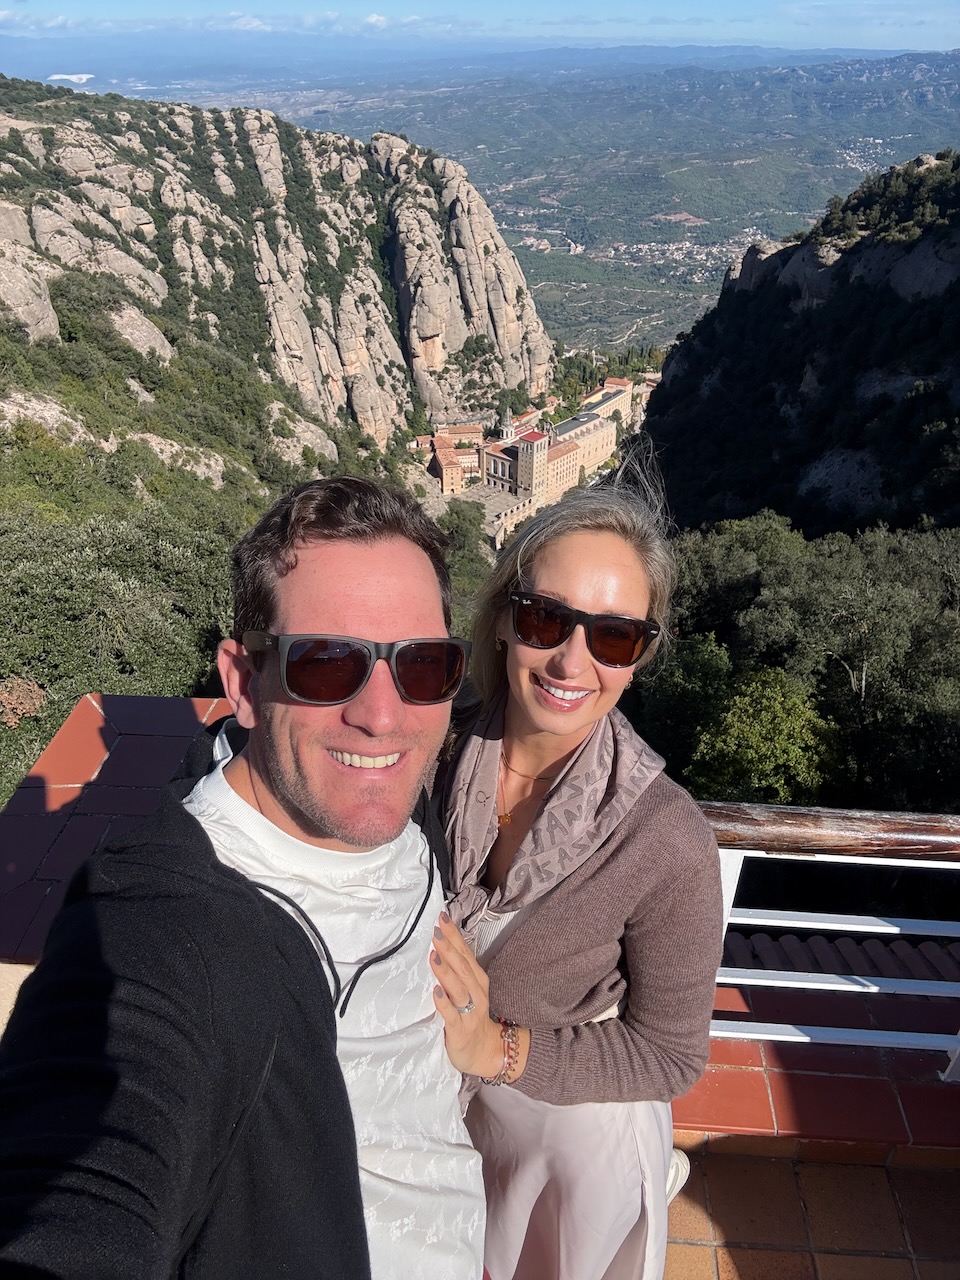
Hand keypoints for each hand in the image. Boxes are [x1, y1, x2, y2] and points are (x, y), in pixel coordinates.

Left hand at [429, 913, 502, 1076]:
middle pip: (463, 968)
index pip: (466, 953)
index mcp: (477, 980)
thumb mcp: (467, 989)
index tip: (442, 917)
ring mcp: (469, 1012)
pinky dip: (444, 1003)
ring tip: (433, 956)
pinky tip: (436, 992)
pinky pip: (452, 1016)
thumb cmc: (469, 1016)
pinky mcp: (460, 1031)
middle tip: (436, 931)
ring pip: (459, 989)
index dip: (454, 935)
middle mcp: (476, 993)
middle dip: (449, 949)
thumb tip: (440, 940)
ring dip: (446, 972)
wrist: (483, 1052)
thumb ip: (456, 969)